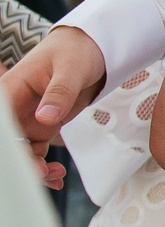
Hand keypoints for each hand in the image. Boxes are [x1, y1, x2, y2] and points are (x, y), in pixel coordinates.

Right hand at [2, 25, 106, 187]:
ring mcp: (26, 119)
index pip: (2, 124)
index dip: (7, 144)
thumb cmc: (75, 51)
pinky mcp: (41, 126)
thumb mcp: (70, 69)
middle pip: (8, 143)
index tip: (16, 157)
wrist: (93, 49)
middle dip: (20, 162)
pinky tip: (57, 176)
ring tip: (55, 177)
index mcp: (9, 91)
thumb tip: (44, 117)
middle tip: (41, 172)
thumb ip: (59, 93)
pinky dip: (44, 166)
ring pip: (20, 152)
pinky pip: (36, 152)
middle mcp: (13, 108)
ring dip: (33, 169)